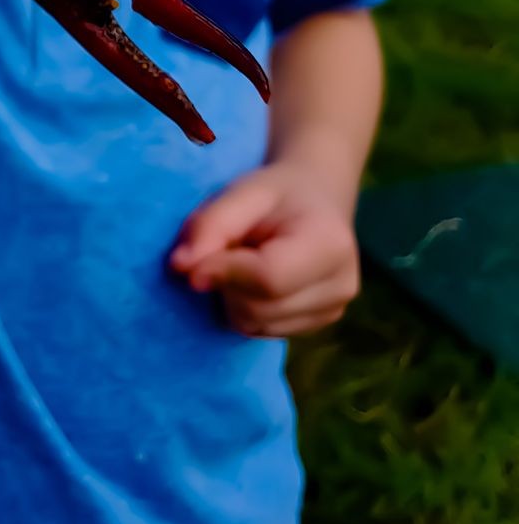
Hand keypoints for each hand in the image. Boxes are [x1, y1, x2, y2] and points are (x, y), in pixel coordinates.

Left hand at [168, 162, 361, 337]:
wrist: (315, 199)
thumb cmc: (277, 194)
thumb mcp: (243, 192)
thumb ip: (211, 226)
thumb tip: (182, 268)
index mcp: (330, 244)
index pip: (269, 278)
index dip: (224, 270)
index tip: (190, 257)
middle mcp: (341, 286)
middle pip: (258, 308)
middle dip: (226, 281)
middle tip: (228, 247)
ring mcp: (333, 312)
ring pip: (254, 325)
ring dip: (232, 296)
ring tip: (244, 259)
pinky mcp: (317, 327)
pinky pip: (260, 332)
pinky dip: (244, 308)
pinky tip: (254, 279)